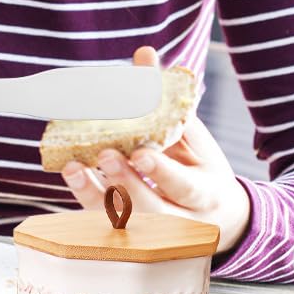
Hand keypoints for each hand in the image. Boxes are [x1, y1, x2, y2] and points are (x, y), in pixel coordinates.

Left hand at [60, 46, 250, 253]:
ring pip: (127, 225)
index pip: (186, 187)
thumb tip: (144, 54)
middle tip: (104, 156)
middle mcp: (184, 221)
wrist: (220, 220)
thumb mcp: (194, 136)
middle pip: (154, 211)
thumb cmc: (200, 167)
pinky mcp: (133, 239)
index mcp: (207, 193)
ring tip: (74, 169)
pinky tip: (73, 178)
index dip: (162, 173)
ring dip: (97, 197)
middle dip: (127, 185)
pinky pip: (107, 229)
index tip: (140, 154)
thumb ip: (167, 101)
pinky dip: (88, 204)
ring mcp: (158, 236)